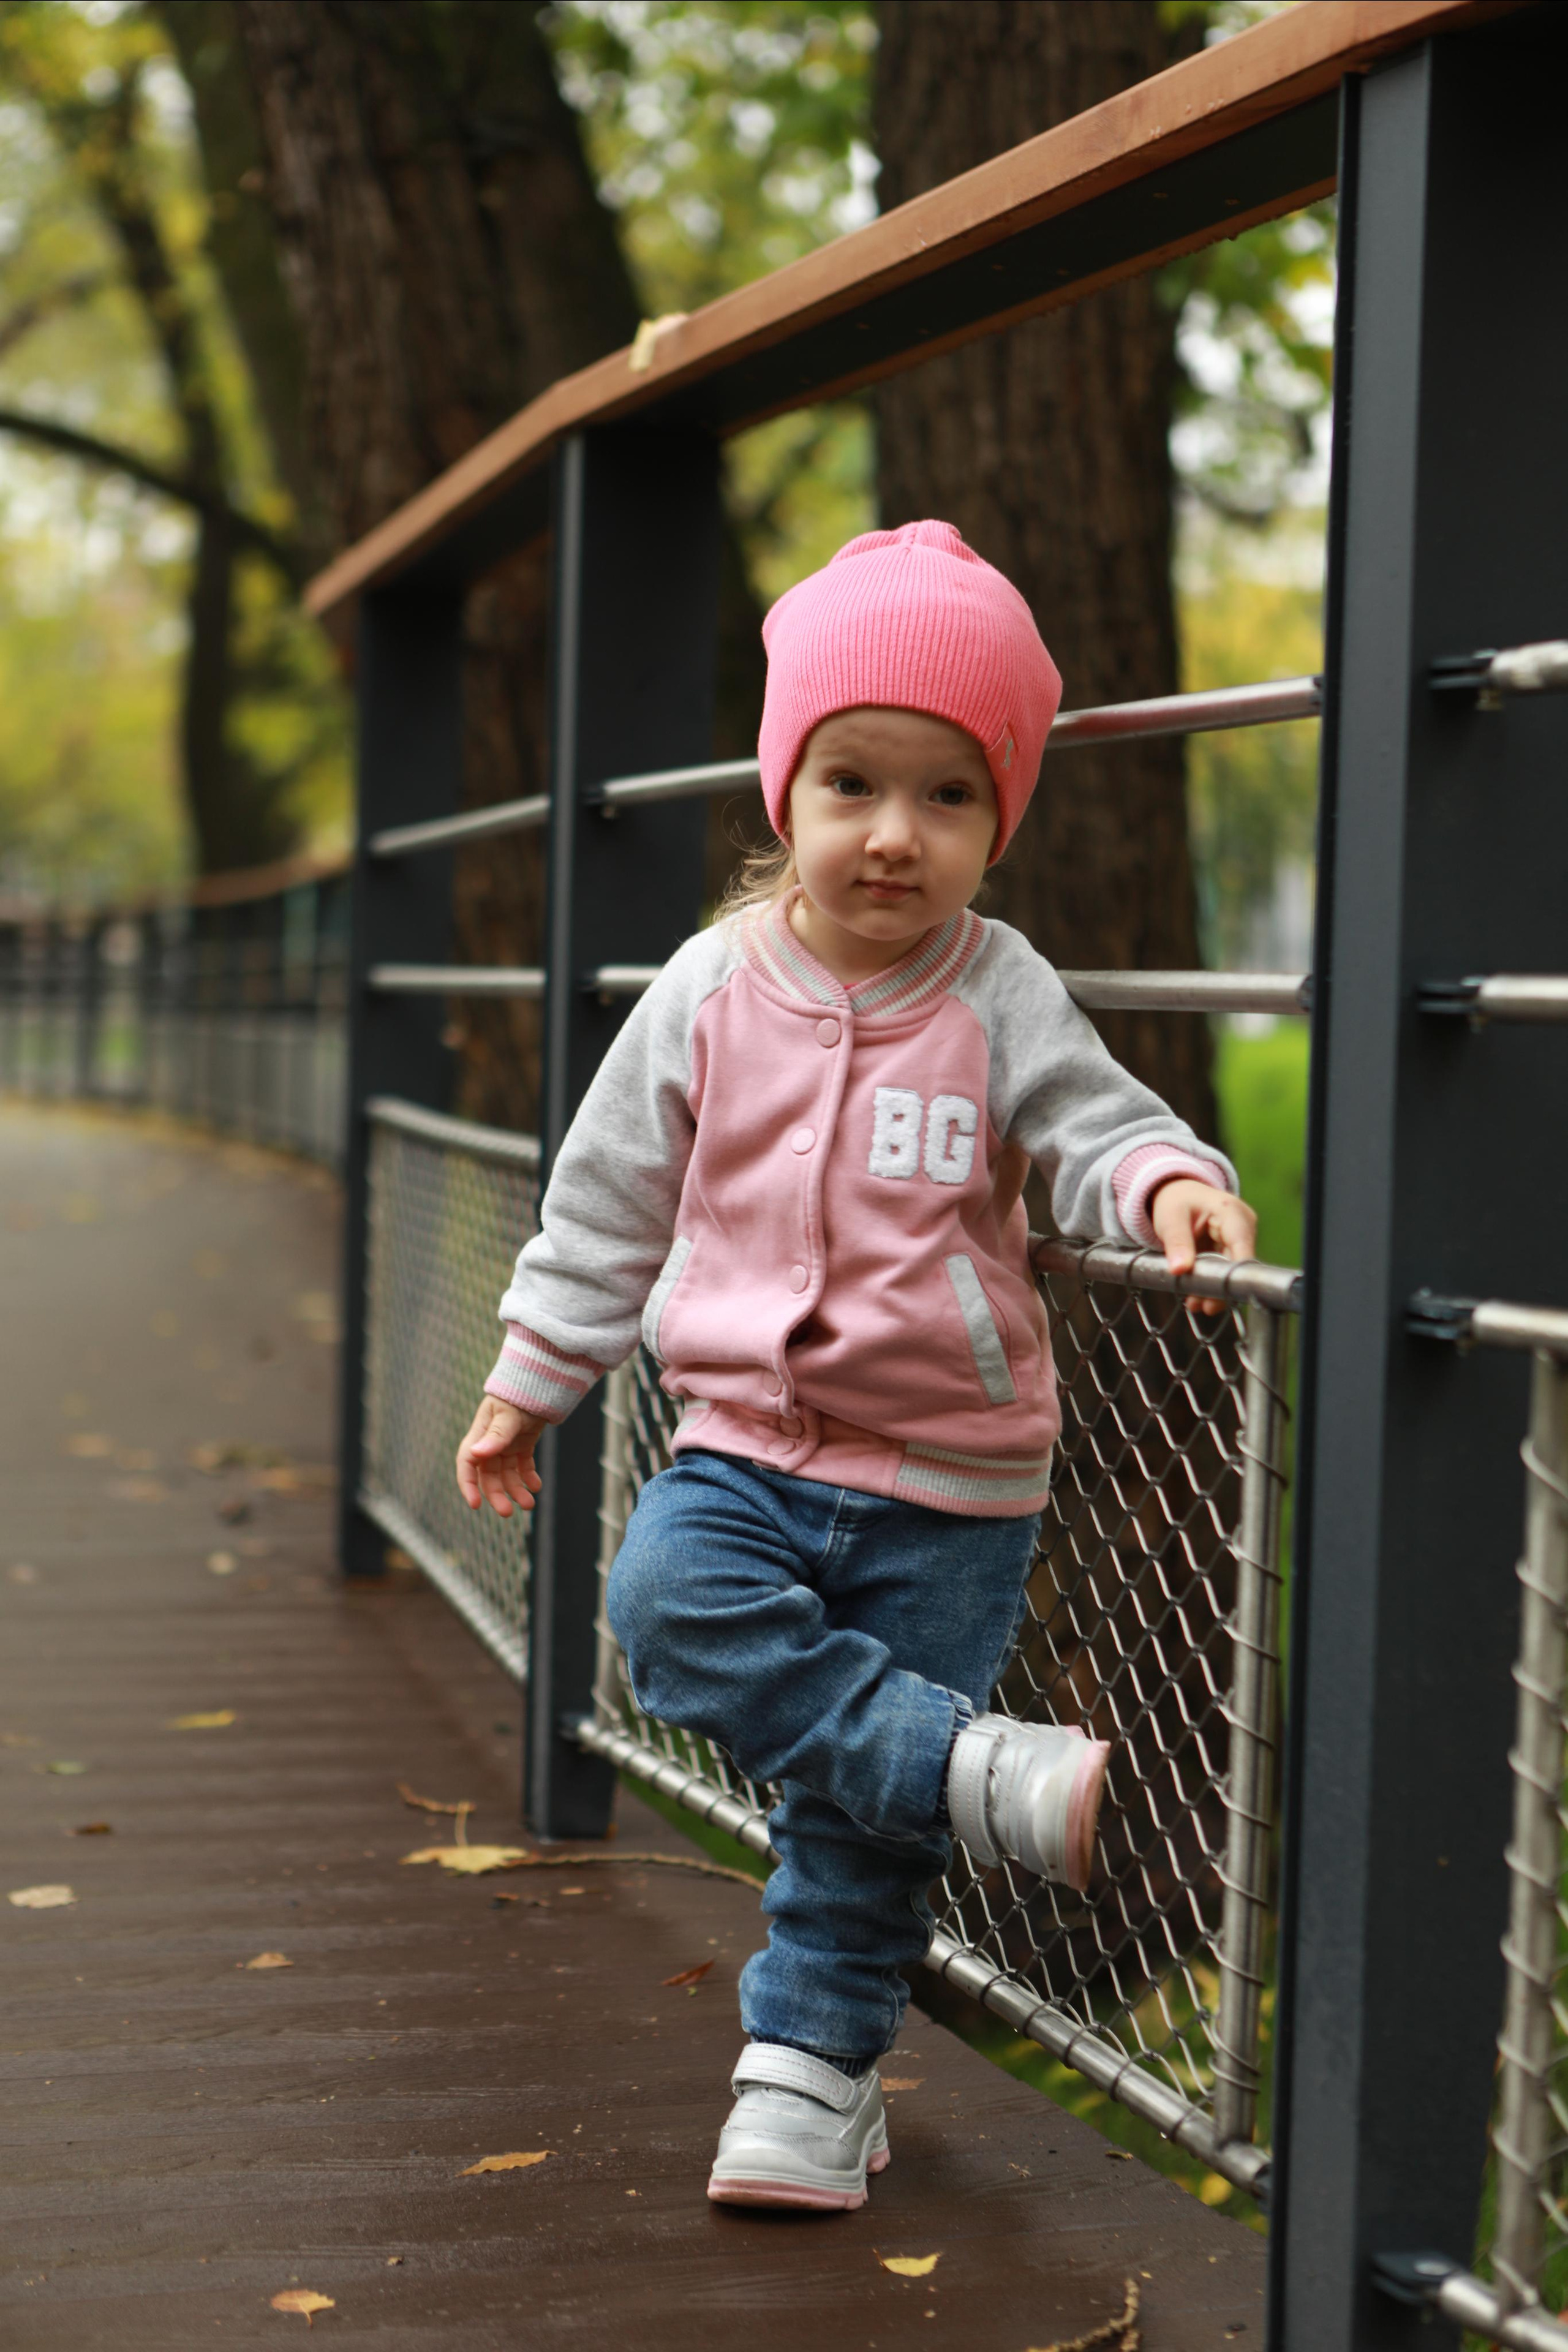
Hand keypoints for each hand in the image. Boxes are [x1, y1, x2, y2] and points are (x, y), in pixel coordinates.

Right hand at [456, 1396, 545, 1516]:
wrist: (539, 1382)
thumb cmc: (518, 1394)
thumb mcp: (508, 1415)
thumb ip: (496, 1435)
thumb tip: (477, 1454)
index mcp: (480, 1436)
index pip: (467, 1465)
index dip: (468, 1485)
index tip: (475, 1505)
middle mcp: (490, 1444)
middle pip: (488, 1476)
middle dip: (497, 1495)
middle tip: (508, 1513)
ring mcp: (506, 1445)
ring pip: (506, 1475)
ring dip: (516, 1490)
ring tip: (530, 1503)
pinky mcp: (522, 1445)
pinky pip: (522, 1467)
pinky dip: (528, 1477)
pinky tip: (536, 1485)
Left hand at [1149, 1179, 1258, 1317]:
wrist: (1177, 1192)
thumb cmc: (1175, 1200)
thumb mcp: (1170, 1218)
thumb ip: (1176, 1242)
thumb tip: (1179, 1270)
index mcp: (1230, 1211)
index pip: (1241, 1246)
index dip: (1234, 1272)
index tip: (1219, 1293)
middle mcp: (1242, 1225)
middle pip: (1238, 1262)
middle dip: (1220, 1286)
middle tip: (1202, 1306)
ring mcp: (1239, 1238)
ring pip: (1232, 1271)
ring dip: (1214, 1289)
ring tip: (1195, 1304)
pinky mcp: (1231, 1249)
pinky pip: (1224, 1271)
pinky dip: (1210, 1283)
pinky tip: (1196, 1297)